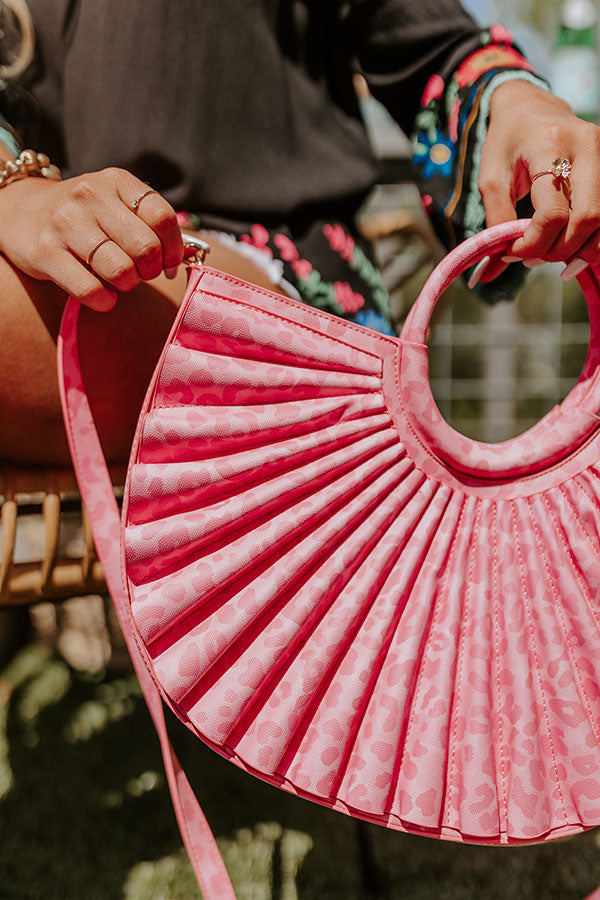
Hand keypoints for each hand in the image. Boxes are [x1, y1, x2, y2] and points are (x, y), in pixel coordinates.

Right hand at [0, 167, 183, 309]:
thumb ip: (148, 223)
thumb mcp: (115, 203)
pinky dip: (104, 301)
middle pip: (146, 248)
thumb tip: (184, 258)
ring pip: (121, 271)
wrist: (20, 211)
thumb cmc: (83, 216)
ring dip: (127, 285)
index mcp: (115, 181)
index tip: (168, 264)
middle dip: (150, 270)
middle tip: (140, 273)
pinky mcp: (45, 252)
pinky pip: (90, 290)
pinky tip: (103, 296)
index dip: (174, 249)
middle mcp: (90, 196)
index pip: (163, 218)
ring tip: (119, 281)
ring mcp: (65, 223)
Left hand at [476, 80, 599, 282]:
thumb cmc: (508, 143)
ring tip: (552, 252)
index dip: (535, 244)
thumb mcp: (491, 180)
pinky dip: (592, 238)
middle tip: (536, 256)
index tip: (514, 252)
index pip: (553, 213)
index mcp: (550, 146)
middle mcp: (586, 147)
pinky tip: (571, 244)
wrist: (529, 108)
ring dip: (580, 249)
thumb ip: (494, 224)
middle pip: (588, 219)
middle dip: (560, 249)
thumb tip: (492, 270)